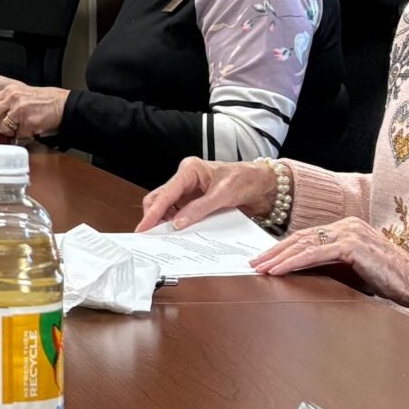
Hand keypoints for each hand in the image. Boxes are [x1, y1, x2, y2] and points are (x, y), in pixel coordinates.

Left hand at [0, 83, 65, 140]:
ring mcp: (19, 108)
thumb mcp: (17, 100)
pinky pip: (18, 133)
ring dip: (7, 132)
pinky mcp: (28, 119)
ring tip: (17, 129)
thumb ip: (0, 106)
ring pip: (2, 126)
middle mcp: (10, 97)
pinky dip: (22, 134)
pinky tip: (31, 128)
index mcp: (6, 92)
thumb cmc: (39, 104)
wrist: (61, 104)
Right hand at [137, 158, 277, 229]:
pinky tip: (178, 234)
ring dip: (165, 223)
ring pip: (167, 208)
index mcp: (190, 170)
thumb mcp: (223, 194)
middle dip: (154, 217)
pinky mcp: (195, 203)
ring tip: (164, 238)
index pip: (165, 193)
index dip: (152, 212)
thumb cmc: (246, 180)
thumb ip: (199, 209)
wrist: (263, 184)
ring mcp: (189, 192)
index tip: (144, 227)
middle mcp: (186, 180)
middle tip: (151, 236)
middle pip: (159, 199)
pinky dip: (177, 225)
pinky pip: (180, 214)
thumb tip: (178, 223)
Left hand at [250, 216, 408, 308]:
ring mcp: (349, 233)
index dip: (284, 248)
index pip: (307, 236)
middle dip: (274, 251)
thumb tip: (305, 273)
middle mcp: (347, 225)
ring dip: (278, 257)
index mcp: (347, 228)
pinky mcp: (352, 246)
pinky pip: (315, 253)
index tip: (265, 259)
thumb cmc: (390, 279)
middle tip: (254, 263)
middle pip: (301, 237)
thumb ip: (333, 265)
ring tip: (260, 268)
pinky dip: (294, 262)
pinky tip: (279, 270)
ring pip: (304, 244)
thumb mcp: (355, 269)